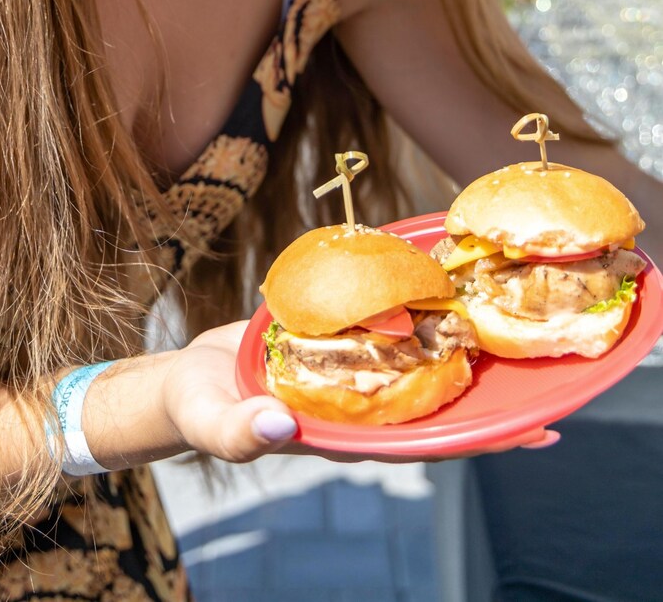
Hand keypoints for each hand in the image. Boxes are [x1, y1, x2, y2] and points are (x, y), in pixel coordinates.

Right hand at [161, 321, 560, 464]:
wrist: (186, 376)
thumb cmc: (198, 409)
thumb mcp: (214, 420)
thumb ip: (243, 430)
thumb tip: (282, 427)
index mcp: (342, 432)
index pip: (421, 441)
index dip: (474, 437)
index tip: (527, 430)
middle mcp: (356, 404)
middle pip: (432, 404)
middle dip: (484, 395)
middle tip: (539, 375)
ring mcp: (348, 370)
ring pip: (412, 361)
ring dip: (453, 346)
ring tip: (500, 320)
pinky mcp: (333, 337)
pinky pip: (381, 325)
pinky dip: (410, 309)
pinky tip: (435, 285)